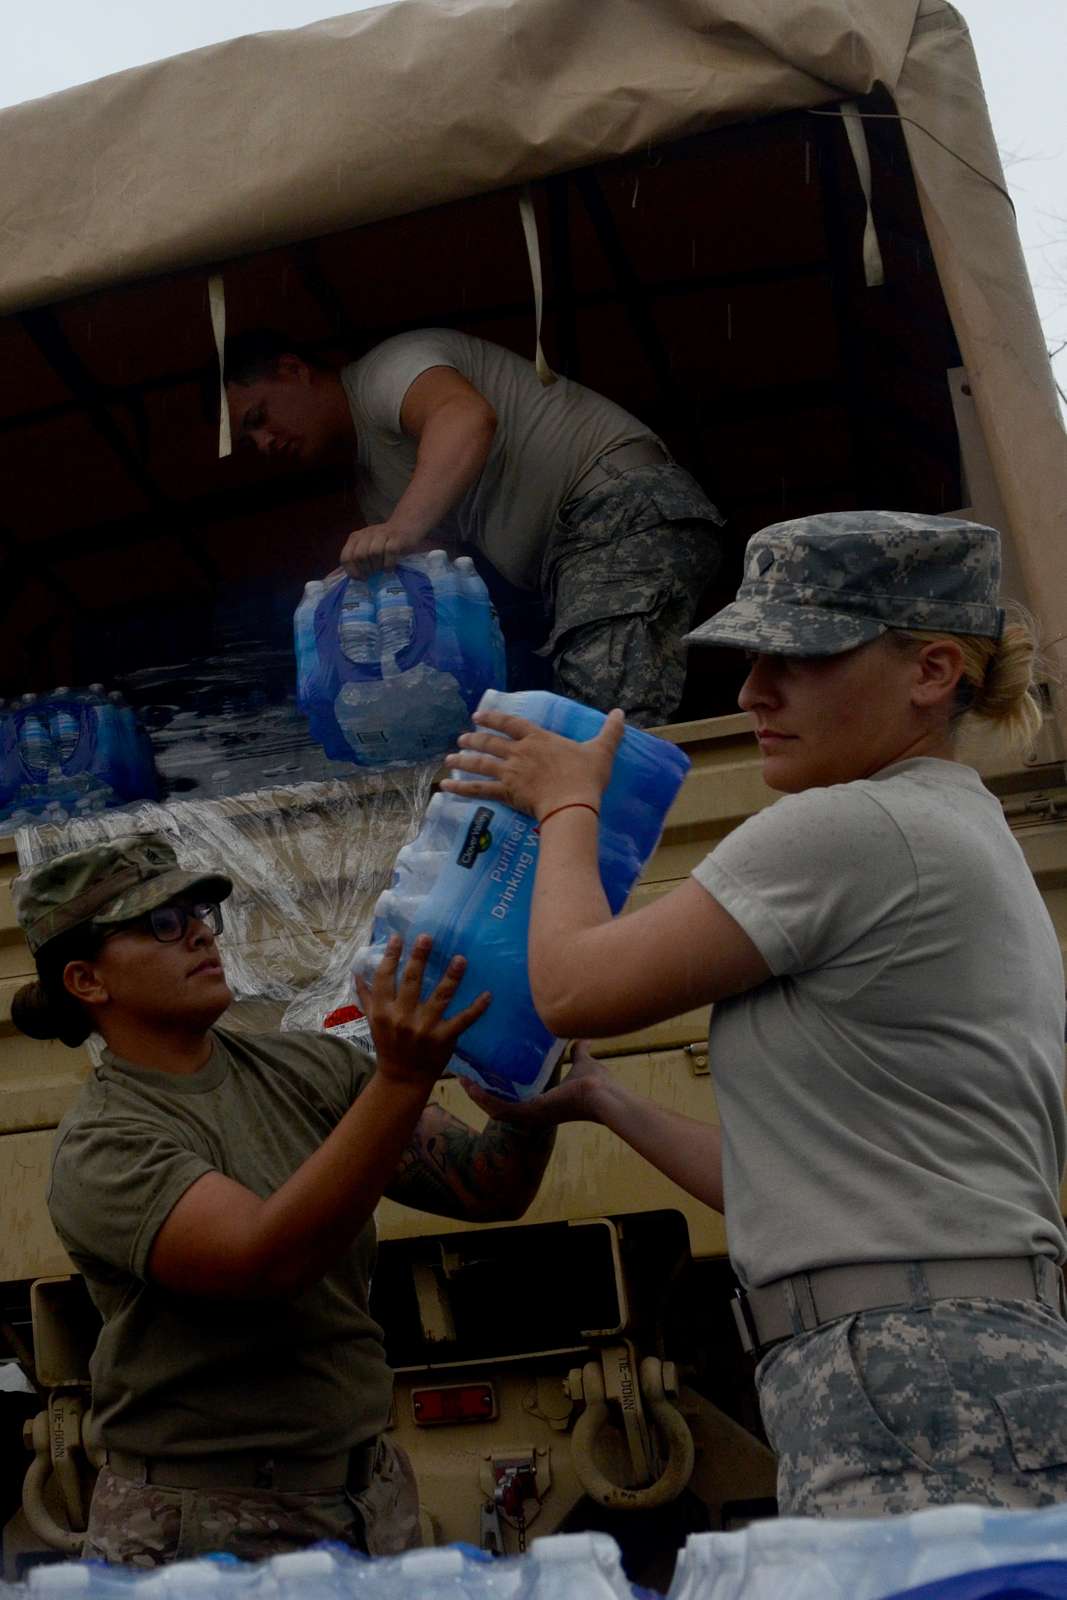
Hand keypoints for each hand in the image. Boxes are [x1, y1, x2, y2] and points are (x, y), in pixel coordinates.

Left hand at [339, 520, 421, 578]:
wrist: (405, 527)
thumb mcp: (367, 547)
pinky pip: (390, 552)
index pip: (346, 557)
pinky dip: (389, 564)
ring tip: (380, 571)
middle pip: (359, 555)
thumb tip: (355, 578)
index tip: (361, 578)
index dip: (352, 571)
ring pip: (374, 553)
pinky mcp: (396, 538)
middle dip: (365, 570)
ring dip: (377, 566)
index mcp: (355, 537)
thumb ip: (359, 558)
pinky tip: (390, 568)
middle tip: (372, 575)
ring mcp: (382, 534)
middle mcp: (367, 534)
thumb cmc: (384, 542)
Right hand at [355, 934, 489, 1088]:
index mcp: (382, 1010)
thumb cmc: (388, 1044)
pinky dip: (476, 1008)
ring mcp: (424, 1028)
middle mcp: (402, 1017)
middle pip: (412, 981)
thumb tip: (357, 971)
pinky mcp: (444, 1038)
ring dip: (451, 976)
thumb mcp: (373, 1021)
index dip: (391, 956)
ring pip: (440, 997)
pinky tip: (487, 995)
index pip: (384, 977)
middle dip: (419, 957)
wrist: (402, 1078)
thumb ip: (366, 996)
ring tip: (461, 959)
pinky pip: (463, 1020)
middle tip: (428, 937)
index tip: (398, 937)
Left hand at [440, 707, 624, 821]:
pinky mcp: (505, 792)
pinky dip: (461, 787)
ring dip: (463, 760)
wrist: (573, 803)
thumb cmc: (586, 777)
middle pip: (490, 742)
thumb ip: (610, 732)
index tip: (478, 715)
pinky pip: (478, 788)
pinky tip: (445, 786)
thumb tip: (621, 713)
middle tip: (462, 738)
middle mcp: (519, 752)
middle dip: (474, 739)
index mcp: (538, 738)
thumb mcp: (601, 751)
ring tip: (449, 759)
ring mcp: (510, 772)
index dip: (493, 717)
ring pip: (480, 763)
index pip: (510, 723)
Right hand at [461, 1043, 613, 1127]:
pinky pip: (499, 1108)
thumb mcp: (583, 1063)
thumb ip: (579, 1052)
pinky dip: (484, 1099)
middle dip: (481, 1093)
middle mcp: (534, 1113)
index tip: (483, 1074)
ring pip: (494, 1110)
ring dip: (477, 1096)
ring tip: (462, 1080)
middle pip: (499, 1106)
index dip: (497, 1089)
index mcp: (544, 1104)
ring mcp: (530, 1116)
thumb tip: (581, 1040)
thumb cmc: (598, 1084)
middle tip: (465, 1077)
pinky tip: (471, 1086)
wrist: (605, 1095)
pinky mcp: (528, 1114)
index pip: (514, 1100)